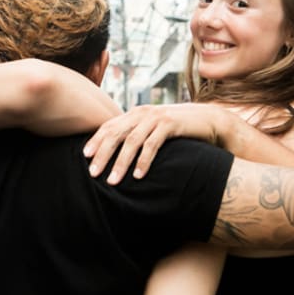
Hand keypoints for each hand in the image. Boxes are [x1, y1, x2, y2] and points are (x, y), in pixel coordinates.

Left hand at [83, 103, 226, 183]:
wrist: (209, 120)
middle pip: (115, 133)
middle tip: (93, 173)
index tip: (84, 157)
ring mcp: (156, 117)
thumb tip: (118, 151)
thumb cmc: (180, 129)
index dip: (96, 140)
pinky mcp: (170, 124)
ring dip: (120, 162)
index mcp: (136, 113)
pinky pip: (152, 145)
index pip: (109, 126)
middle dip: (102, 154)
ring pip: (131, 141)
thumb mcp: (155, 129)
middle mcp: (143, 113)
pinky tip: (138, 176)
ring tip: (113, 181)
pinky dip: (143, 161)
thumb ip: (138, 134)